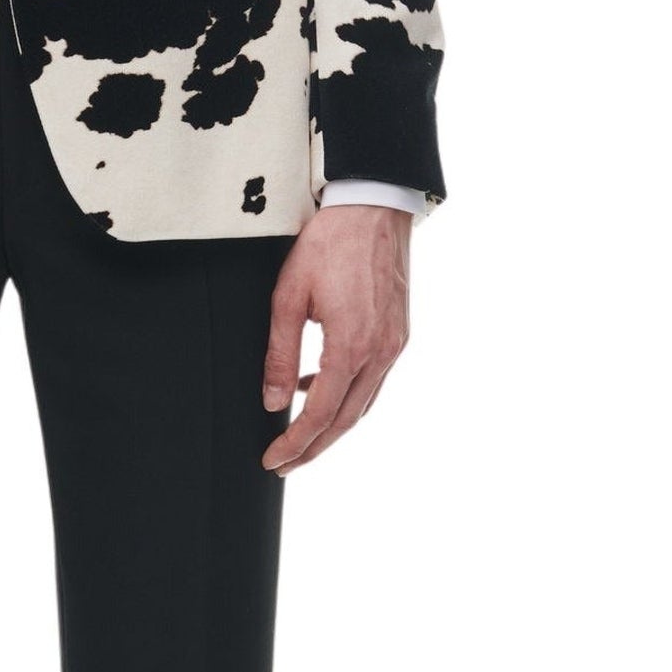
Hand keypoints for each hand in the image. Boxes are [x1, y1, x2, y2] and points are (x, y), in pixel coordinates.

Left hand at [261, 203, 411, 472]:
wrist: (375, 206)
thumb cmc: (329, 243)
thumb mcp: (288, 297)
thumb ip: (279, 354)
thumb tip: (272, 402)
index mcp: (352, 346)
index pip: (320, 414)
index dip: (295, 443)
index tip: (272, 461)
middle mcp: (381, 352)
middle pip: (346, 420)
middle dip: (314, 448)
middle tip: (284, 465)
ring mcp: (395, 345)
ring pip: (363, 404)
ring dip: (332, 427)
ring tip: (299, 438)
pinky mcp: (399, 334)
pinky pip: (372, 380)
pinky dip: (346, 396)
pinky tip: (315, 387)